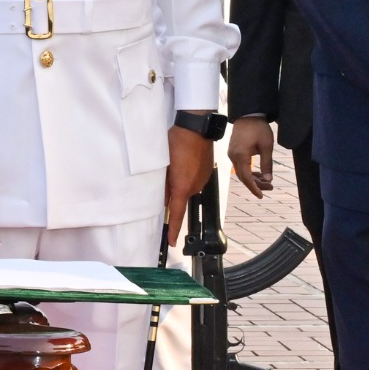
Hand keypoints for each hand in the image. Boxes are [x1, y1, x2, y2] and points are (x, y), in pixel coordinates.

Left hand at [163, 123, 215, 242]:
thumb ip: (162, 184)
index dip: (173, 229)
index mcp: (182, 187)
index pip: (176, 214)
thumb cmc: (177, 142)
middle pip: (180, 197)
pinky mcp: (206, 172)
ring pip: (187, 187)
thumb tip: (162, 197)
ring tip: (176, 164)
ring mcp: (202, 179)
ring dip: (180, 181)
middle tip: (166, 174)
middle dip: (172, 192)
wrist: (197, 128)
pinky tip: (184, 162)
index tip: (172, 241)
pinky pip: (194, 179)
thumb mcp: (163, 164)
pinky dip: (188, 175)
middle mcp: (195, 186)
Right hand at [227, 116, 275, 196]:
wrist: (248, 114)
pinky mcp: (233, 151)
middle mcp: (233, 157)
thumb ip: (267, 164)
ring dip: (253, 179)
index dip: (254, 188)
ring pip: (241, 172)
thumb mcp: (266, 146)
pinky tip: (257, 174)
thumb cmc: (258, 128)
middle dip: (256, 185)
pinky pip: (240, 166)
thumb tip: (268, 179)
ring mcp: (232, 154)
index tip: (261, 195)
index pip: (246, 178)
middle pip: (243, 177)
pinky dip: (248, 172)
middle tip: (269, 188)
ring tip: (266, 182)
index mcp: (241, 156)